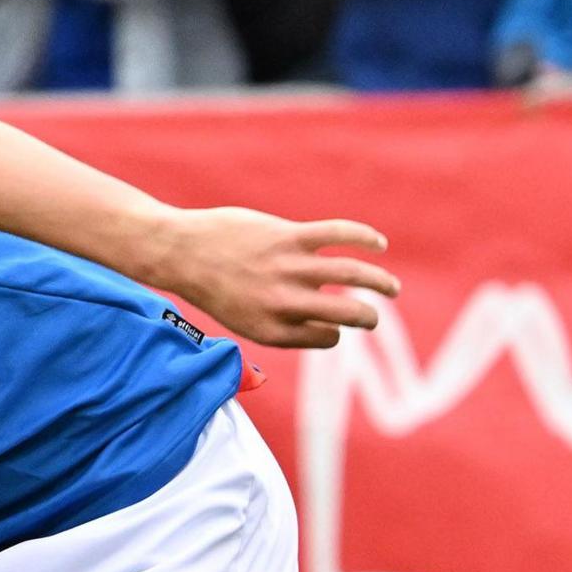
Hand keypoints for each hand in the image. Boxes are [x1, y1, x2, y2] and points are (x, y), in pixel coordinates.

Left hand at [152, 208, 400, 349]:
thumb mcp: (244, 320)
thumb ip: (283, 323)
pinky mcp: (289, 237)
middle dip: (369, 317)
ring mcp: (289, 269)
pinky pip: (339, 234)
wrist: (181, 254)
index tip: (327, 320)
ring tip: (390, 288)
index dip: (333, 330)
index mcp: (274, 331)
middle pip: (350, 315)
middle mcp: (285, 304)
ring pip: (354, 276)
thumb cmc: (213, 286)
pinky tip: (378, 243)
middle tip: (374, 316)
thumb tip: (325, 323)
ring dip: (380, 282)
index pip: (327, 337)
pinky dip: (365, 237)